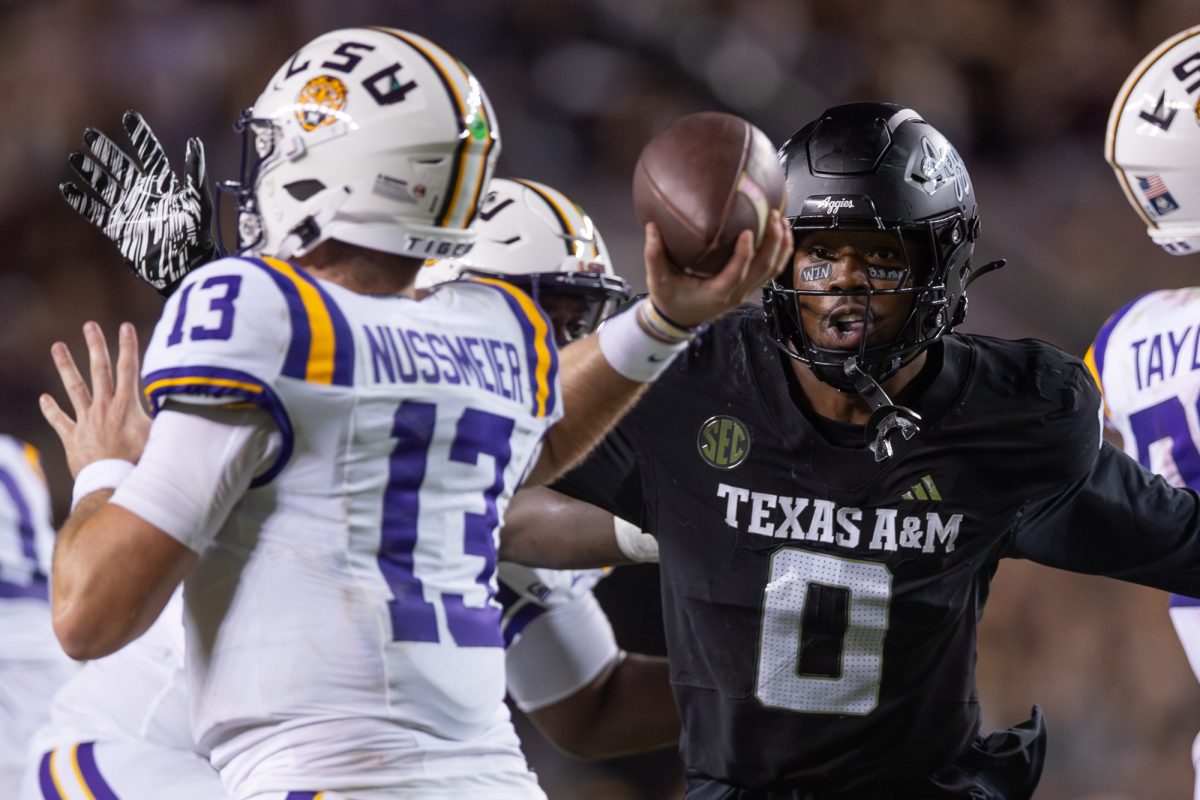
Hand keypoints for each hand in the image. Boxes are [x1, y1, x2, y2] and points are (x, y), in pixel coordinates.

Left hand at [40, 322, 151, 477]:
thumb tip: (183, 401)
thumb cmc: (140, 462)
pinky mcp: (73, 436)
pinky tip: (44, 398)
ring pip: (74, 388)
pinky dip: (51, 409)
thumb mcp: (160, 436)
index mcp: (125, 405)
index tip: (125, 327)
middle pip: (99, 370)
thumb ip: (166, 417)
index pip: (128, 369)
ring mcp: (86, 420)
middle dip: (96, 346)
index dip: (128, 346)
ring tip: (57, 347)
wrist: (112, 483)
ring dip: (66, 366)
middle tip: (90, 325)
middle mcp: (104, 407)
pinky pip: (59, 420)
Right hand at [61, 110, 215, 294]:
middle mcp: (144, 195)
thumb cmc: (196, 235)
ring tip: (74, 156)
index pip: (150, 154)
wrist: (184, 267)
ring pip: (105, 186)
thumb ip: (195, 173)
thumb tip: (194, 142)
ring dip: (90, 172)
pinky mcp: (118, 229)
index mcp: (164, 186)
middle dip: (106, 150)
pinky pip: (95, 212)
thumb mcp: (198, 202)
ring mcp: (130, 211)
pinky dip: (81, 201)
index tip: (128, 115)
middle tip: (89, 133)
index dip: (140, 136)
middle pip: (121, 166)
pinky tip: (67, 188)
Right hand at [643, 209, 791, 327]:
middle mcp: (737, 293)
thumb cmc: (670, 300)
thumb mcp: (658, 280)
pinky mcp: (748, 287)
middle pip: (765, 269)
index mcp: (717, 292)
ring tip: (781, 220)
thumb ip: (654, 255)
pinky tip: (780, 233)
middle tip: (773, 216)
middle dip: (773, 242)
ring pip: (773, 270)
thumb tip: (652, 227)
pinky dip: (779, 252)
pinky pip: (770, 271)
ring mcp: (746, 291)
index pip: (737, 273)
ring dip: (781, 245)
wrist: (679, 319)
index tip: (748, 231)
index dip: (745, 253)